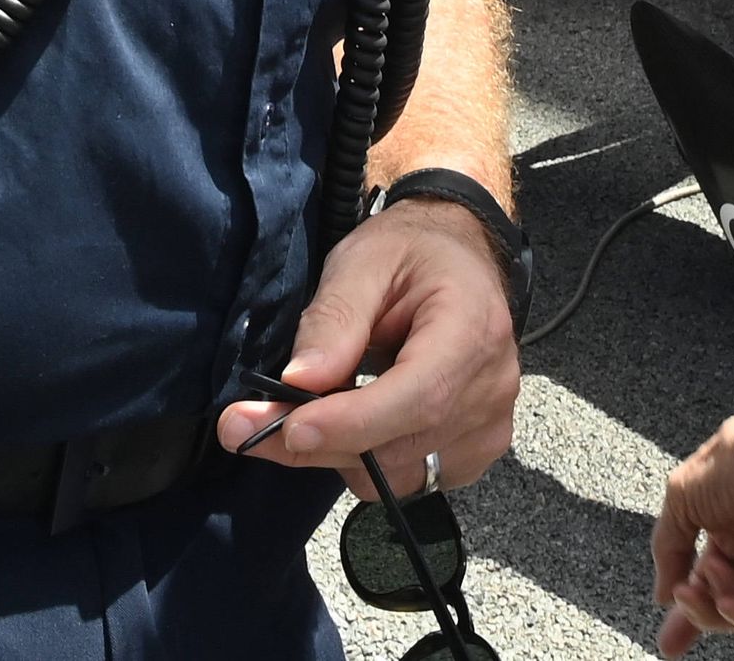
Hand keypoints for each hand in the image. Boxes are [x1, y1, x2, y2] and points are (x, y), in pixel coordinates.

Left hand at [211, 201, 517, 495]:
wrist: (459, 259)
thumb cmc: (410, 253)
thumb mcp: (364, 261)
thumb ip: (335, 318)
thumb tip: (299, 382)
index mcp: (473, 331)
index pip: (417, 398)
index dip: (351, 424)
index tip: (287, 428)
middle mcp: (491, 390)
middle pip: (399, 447)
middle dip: (317, 444)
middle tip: (242, 427)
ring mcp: (488, 428)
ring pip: (398, 475)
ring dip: (337, 454)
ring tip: (300, 413)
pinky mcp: (473, 452)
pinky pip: (409, 479)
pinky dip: (366, 461)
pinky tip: (348, 420)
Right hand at [653, 415, 733, 651]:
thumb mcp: (682, 498)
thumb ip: (669, 547)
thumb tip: (663, 595)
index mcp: (729, 535)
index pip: (706, 583)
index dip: (687, 611)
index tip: (668, 640)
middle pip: (726, 608)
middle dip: (700, 618)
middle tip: (681, 608)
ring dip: (720, 608)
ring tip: (710, 578)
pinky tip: (730, 603)